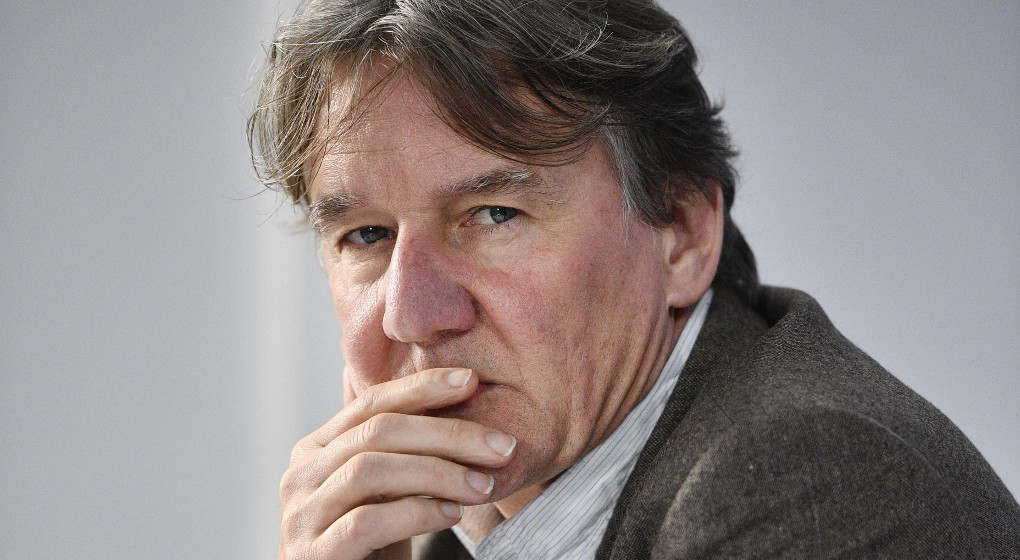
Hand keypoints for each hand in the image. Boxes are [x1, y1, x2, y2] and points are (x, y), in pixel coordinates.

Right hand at [279, 368, 516, 559]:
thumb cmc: (370, 546)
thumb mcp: (385, 490)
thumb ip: (404, 452)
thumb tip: (464, 398)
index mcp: (317, 449)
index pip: (371, 403)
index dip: (421, 387)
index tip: (470, 381)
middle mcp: (300, 474)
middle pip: (377, 432)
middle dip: (447, 433)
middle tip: (501, 445)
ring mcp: (301, 514)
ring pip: (371, 470)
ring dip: (438, 472)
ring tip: (483, 485)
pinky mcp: (313, 554)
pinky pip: (366, 522)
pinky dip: (415, 512)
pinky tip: (451, 514)